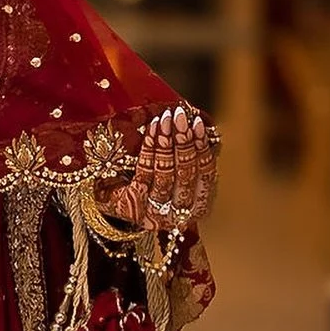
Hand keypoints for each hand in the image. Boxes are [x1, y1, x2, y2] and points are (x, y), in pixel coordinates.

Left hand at [95, 106, 215, 231]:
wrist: (123, 209)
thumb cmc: (156, 191)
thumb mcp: (179, 181)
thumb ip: (191, 162)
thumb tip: (199, 129)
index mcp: (198, 207)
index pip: (206, 174)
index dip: (202, 146)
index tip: (196, 122)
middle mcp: (179, 213)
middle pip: (186, 172)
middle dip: (184, 141)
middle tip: (180, 117)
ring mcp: (156, 210)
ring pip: (165, 172)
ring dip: (166, 142)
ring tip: (165, 119)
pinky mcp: (134, 203)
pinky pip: (144, 171)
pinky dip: (149, 148)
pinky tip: (151, 130)